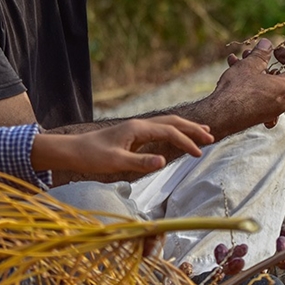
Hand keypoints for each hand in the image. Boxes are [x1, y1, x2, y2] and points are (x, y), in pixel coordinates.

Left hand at [32, 115, 213, 174]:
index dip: (186, 142)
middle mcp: (139, 124)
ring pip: (166, 123)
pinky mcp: (133, 134)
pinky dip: (174, 131)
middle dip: (192, 129)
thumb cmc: (92, 157)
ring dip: (185, 127)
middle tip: (211, 137)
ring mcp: (136, 128)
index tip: (198, 155)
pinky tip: (177, 137)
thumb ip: (140, 162)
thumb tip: (163, 162)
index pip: (169, 132)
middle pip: (172, 122)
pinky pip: (159, 129)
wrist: (73, 150)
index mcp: (137, 128)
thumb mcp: (115, 162)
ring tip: (203, 132)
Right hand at [214, 38, 284, 133]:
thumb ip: (261, 53)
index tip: (276, 52)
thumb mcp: (249, 65)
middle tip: (279, 63)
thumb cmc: (236, 89)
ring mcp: (273, 111)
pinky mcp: (261, 115)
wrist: (220, 115)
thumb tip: (267, 44)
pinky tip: (236, 72)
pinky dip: (257, 86)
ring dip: (264, 74)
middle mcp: (283, 102)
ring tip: (243, 60)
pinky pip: (265, 98)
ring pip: (277, 90)